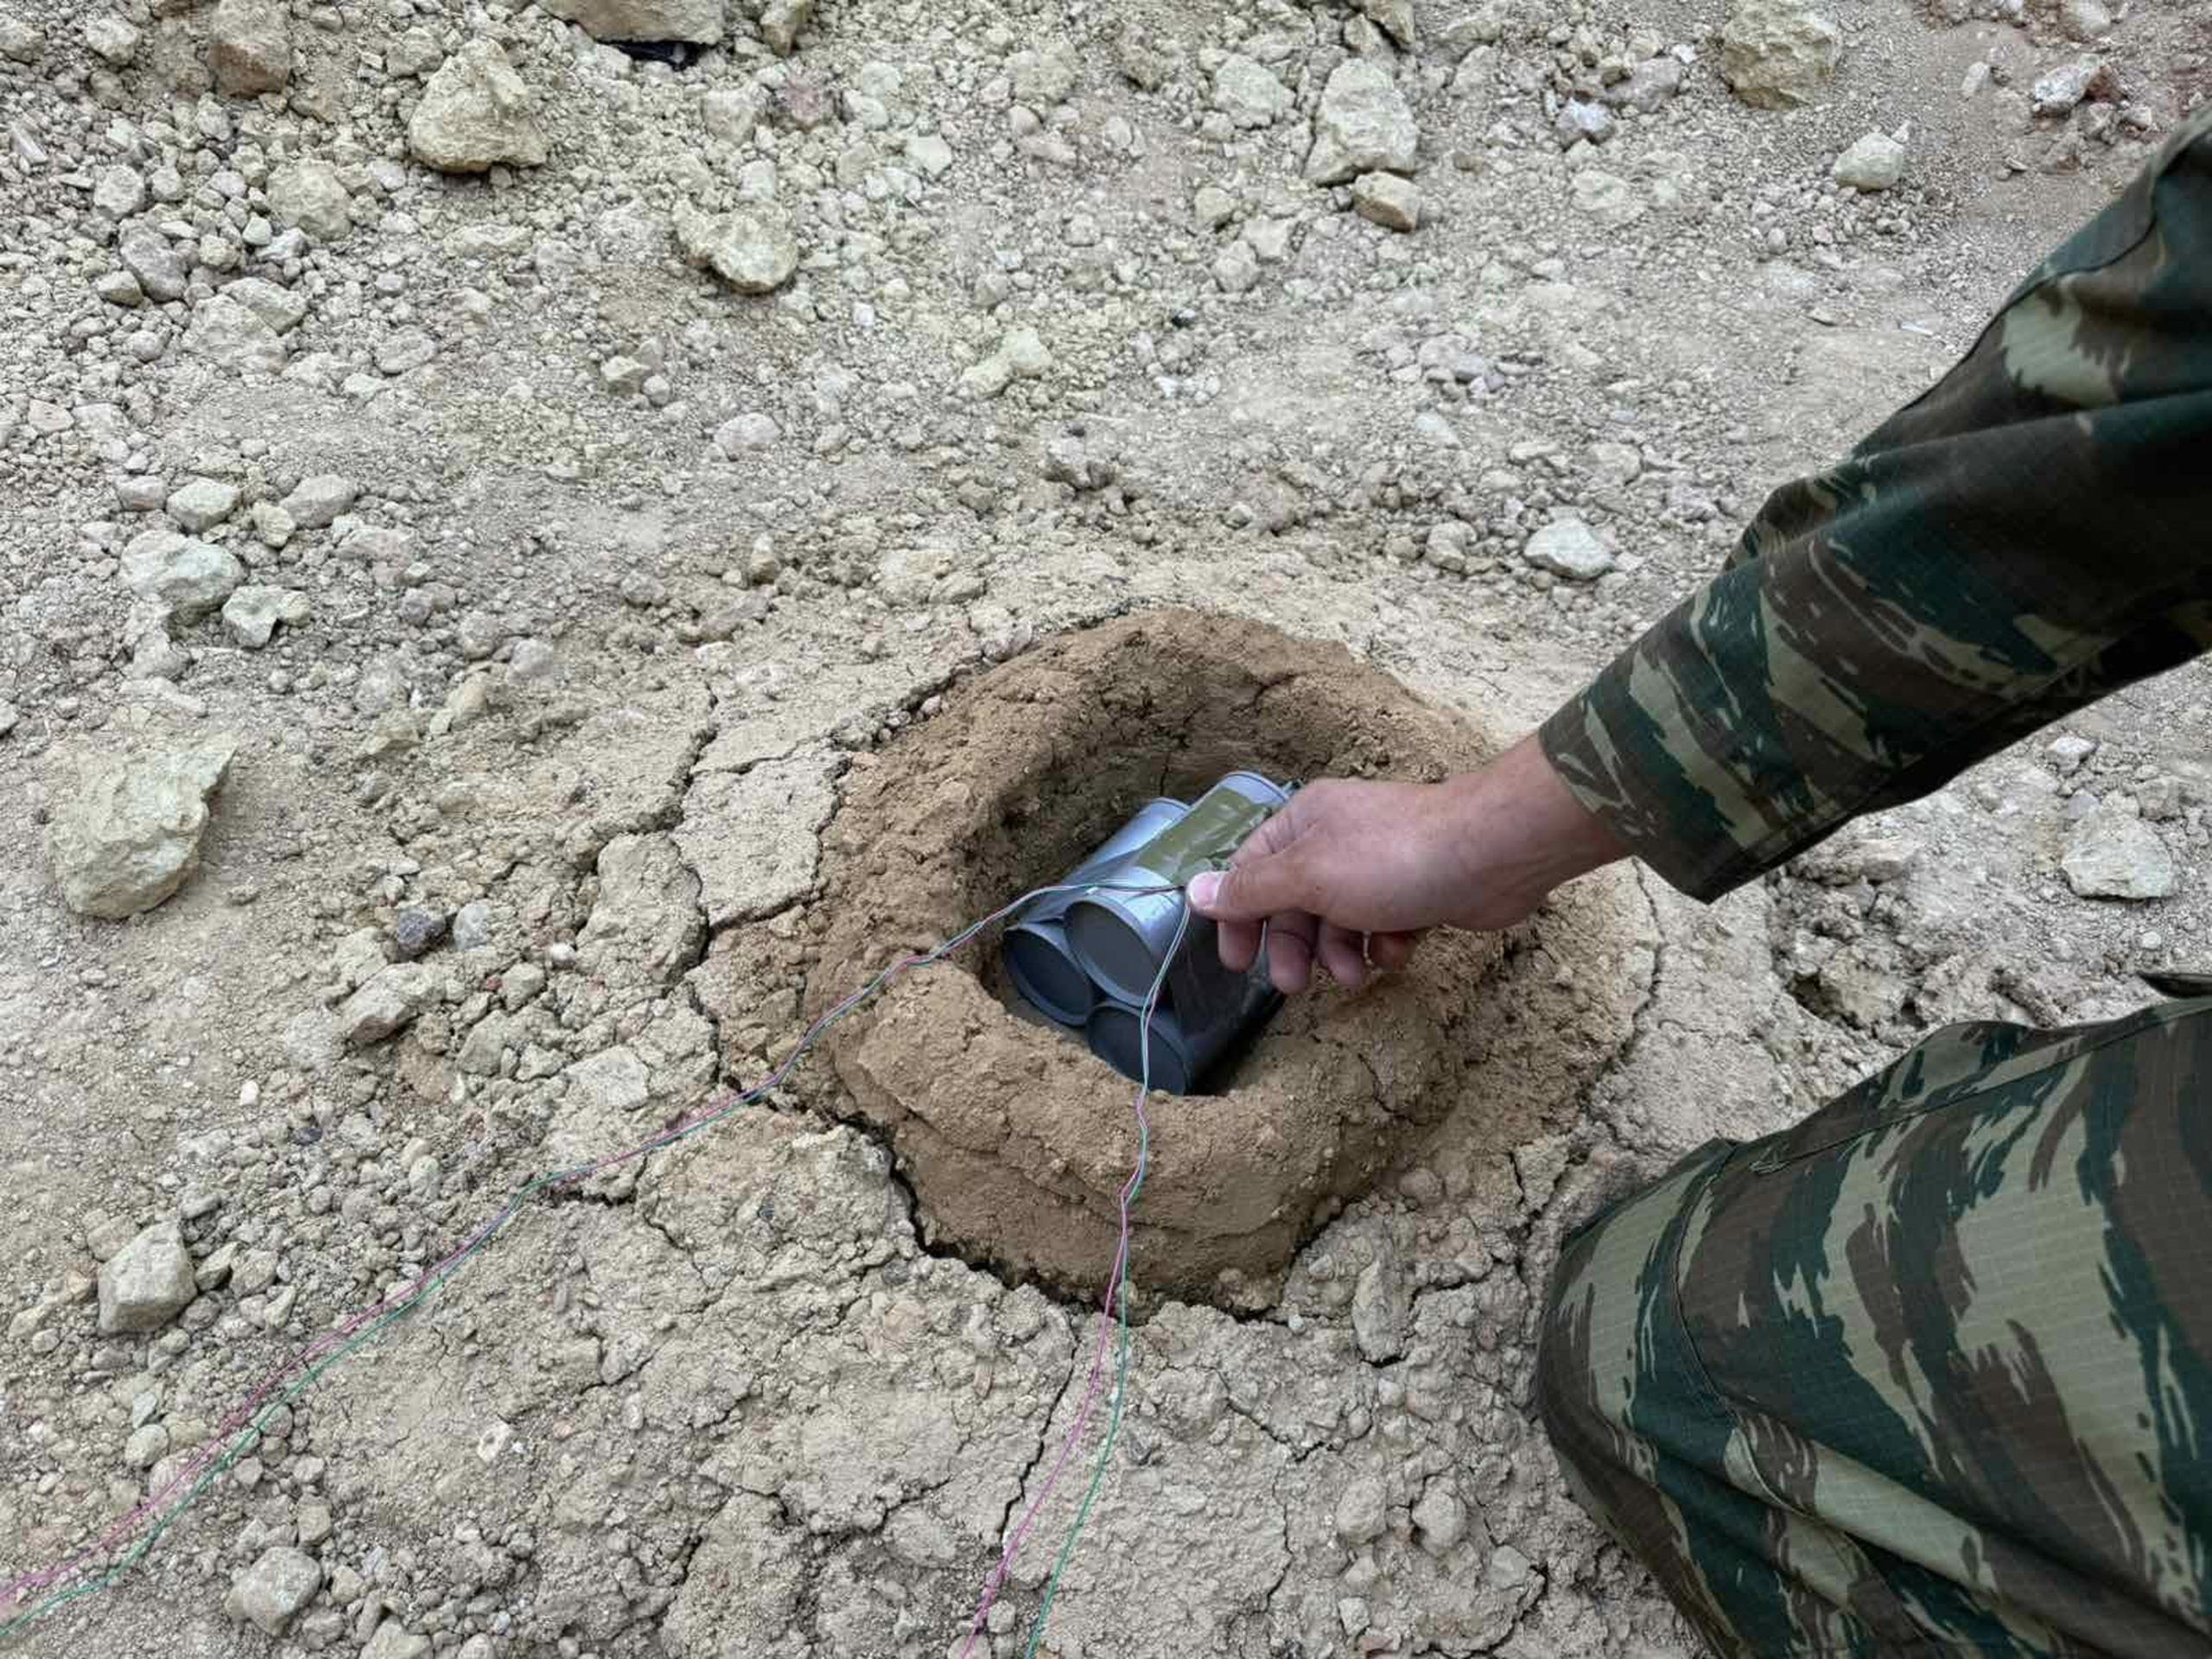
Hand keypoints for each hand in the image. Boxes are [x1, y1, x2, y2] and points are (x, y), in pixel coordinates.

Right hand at [1186, 733, 1625, 992]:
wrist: (1492, 853)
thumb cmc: (1391, 859)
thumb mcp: (1309, 877)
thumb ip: (1252, 890)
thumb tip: (1193, 891)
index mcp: (1304, 823)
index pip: (1251, 870)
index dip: (1239, 916)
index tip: (1237, 962)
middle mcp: (1337, 838)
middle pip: (1294, 901)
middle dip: (1294, 945)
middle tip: (1294, 986)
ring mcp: (1379, 865)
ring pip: (1340, 919)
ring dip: (1340, 953)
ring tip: (1356, 975)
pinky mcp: (1418, 890)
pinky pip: (1384, 924)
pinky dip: (1385, 943)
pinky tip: (1398, 951)